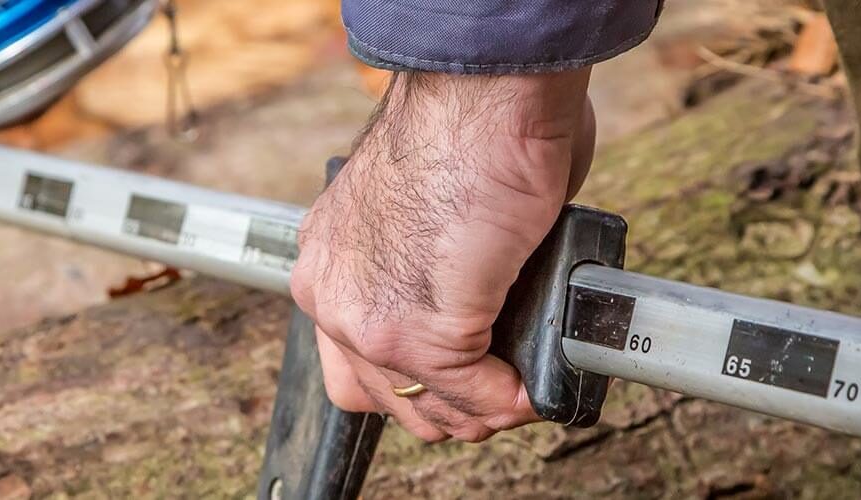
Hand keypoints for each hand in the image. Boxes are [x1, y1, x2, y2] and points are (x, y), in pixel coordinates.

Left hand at [290, 69, 595, 441]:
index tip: (459, 374)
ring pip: (423, 405)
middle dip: (446, 403)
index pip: (351, 356)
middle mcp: (329, 294)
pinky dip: (508, 396)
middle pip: (381, 395)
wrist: (484, 96)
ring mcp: (366, 320)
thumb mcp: (423, 207)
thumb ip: (435, 263)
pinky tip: (531, 384)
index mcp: (329, 259)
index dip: (413, 376)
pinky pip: (471, 394)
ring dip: (478, 408)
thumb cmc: (471, 127)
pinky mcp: (415, 334)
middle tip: (496, 390)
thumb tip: (486, 291)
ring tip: (519, 389)